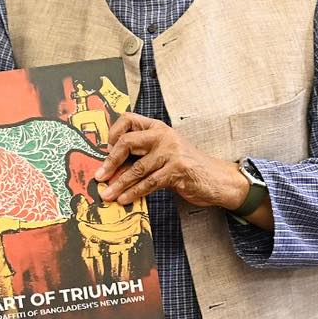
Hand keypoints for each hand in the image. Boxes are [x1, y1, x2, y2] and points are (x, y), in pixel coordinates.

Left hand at [96, 112, 244, 209]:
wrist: (217, 178)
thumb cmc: (187, 166)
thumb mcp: (165, 152)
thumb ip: (143, 153)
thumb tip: (112, 166)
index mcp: (158, 127)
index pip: (128, 119)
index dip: (113, 132)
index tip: (105, 149)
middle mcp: (163, 135)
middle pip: (127, 142)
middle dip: (110, 161)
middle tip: (100, 176)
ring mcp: (171, 152)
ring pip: (137, 168)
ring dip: (119, 184)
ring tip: (107, 194)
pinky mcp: (177, 170)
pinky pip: (149, 183)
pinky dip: (135, 192)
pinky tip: (125, 199)